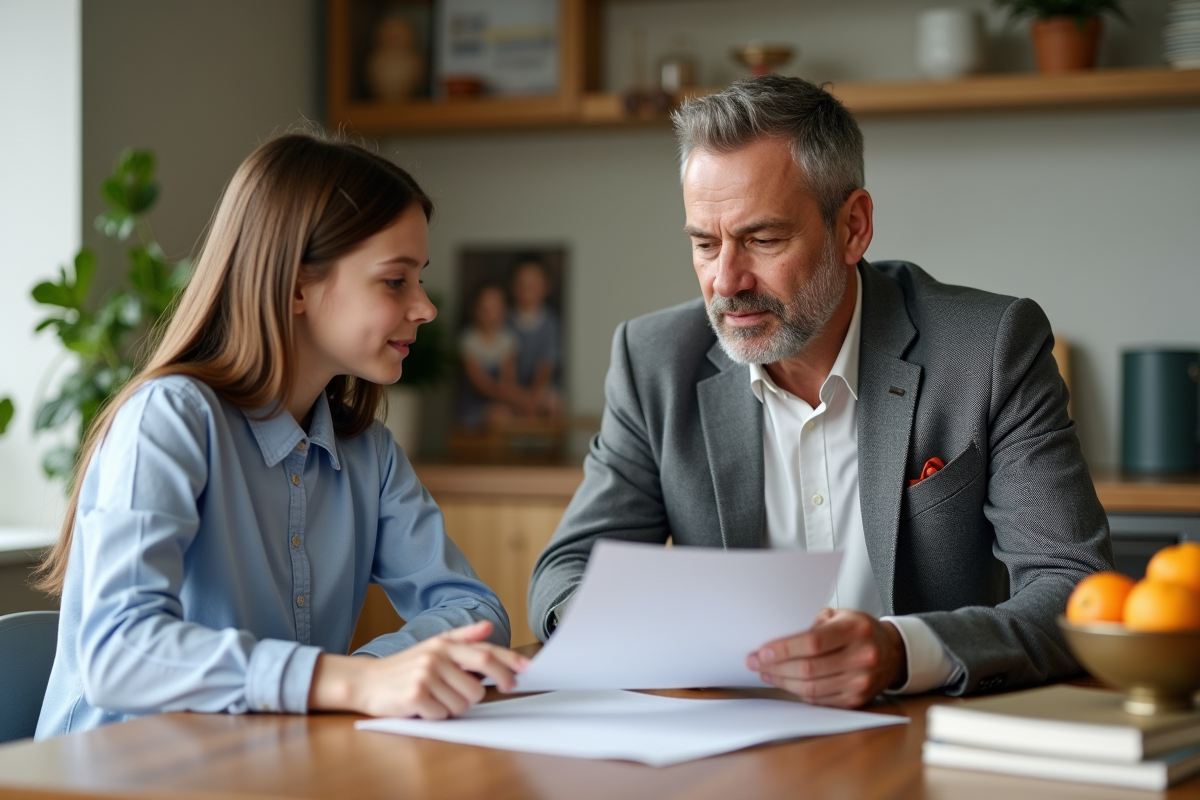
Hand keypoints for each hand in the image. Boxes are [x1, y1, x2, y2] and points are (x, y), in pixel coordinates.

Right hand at [309, 620, 528, 718]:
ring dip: (453, 707)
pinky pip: (443, 715)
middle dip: (482, 693)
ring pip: (462, 704)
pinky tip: (423, 707)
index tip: (526, 671)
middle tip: (478, 694)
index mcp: (444, 645)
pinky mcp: (415, 696)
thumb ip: (462, 638)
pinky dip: (437, 715)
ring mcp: (425, 676)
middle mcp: (436, 657)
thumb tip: (488, 627)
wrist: (366, 681)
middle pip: (478, 684)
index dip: (509, 663)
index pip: (485, 653)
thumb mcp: (433, 646)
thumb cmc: (404, 666)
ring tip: (435, 698)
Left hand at [746, 609, 906, 708]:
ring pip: (812, 688)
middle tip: (756, 663)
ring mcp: (860, 682)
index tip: (762, 651)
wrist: (892, 652)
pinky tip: (787, 683)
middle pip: (809, 668)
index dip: (784, 649)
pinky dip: (799, 693)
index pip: (813, 642)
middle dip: (776, 667)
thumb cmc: (860, 630)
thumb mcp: (840, 615)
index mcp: (855, 630)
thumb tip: (776, 634)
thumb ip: (812, 623)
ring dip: (783, 682)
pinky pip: (820, 700)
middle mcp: (862, 657)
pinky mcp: (856, 700)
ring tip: (767, 673)